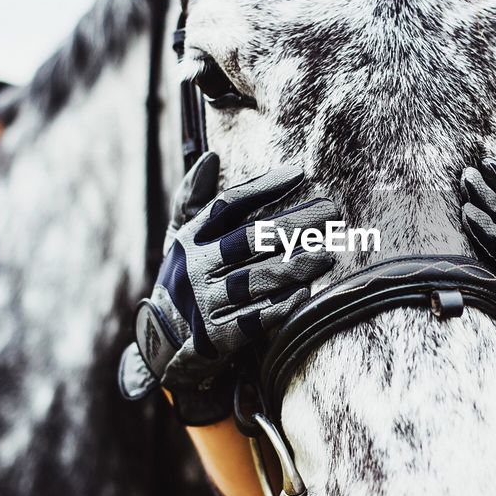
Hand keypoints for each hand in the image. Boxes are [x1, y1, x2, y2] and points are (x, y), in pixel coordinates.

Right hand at [118, 153, 338, 424]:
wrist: (163, 339)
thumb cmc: (184, 276)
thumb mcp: (180, 236)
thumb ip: (194, 197)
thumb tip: (211, 156)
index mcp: (190, 238)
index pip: (229, 205)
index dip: (263, 186)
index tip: (299, 172)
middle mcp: (196, 267)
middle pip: (250, 239)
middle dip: (294, 224)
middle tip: (331, 211)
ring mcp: (206, 302)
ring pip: (258, 279)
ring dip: (296, 266)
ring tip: (328, 253)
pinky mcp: (218, 336)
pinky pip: (256, 319)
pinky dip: (281, 305)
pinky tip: (306, 292)